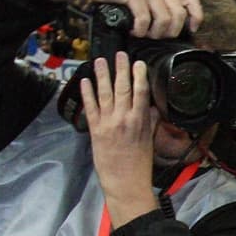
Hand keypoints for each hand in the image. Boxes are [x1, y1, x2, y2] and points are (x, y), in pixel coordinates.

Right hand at [38, 0, 202, 39]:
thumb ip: (158, 9)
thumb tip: (170, 31)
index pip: (192, 2)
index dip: (196, 17)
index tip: (190, 30)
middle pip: (179, 16)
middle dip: (169, 33)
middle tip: (155, 36)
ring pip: (164, 20)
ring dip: (154, 33)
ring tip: (142, 33)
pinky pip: (144, 19)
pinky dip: (140, 30)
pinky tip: (133, 30)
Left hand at [78, 53, 159, 226]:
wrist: (125, 181)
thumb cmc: (140, 164)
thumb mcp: (149, 141)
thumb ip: (149, 121)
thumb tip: (150, 106)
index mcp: (140, 121)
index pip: (141, 93)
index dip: (139, 76)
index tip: (138, 63)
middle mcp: (123, 119)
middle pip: (122, 88)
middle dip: (121, 70)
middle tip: (120, 54)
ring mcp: (108, 123)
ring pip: (105, 93)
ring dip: (102, 75)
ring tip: (100, 61)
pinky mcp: (95, 129)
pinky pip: (90, 107)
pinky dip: (87, 93)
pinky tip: (85, 81)